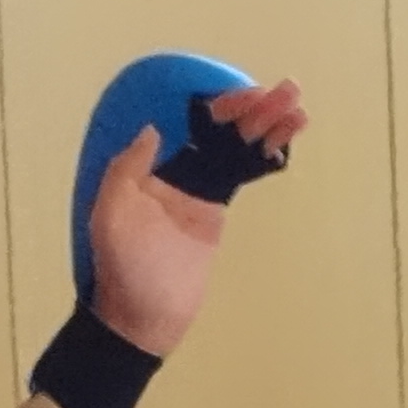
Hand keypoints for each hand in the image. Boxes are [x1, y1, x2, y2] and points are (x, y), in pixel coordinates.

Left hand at [85, 75, 306, 357]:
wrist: (143, 315)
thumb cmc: (122, 268)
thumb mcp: (109, 216)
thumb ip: (127, 170)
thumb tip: (152, 129)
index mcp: (150, 165)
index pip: (188, 121)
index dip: (218, 105)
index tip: (245, 95)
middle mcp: (174, 168)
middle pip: (219, 127)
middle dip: (253, 107)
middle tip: (287, 91)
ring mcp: (197, 187)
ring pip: (236, 145)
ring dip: (267, 124)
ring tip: (297, 107)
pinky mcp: (215, 210)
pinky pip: (242, 173)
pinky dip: (264, 154)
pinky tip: (285, 138)